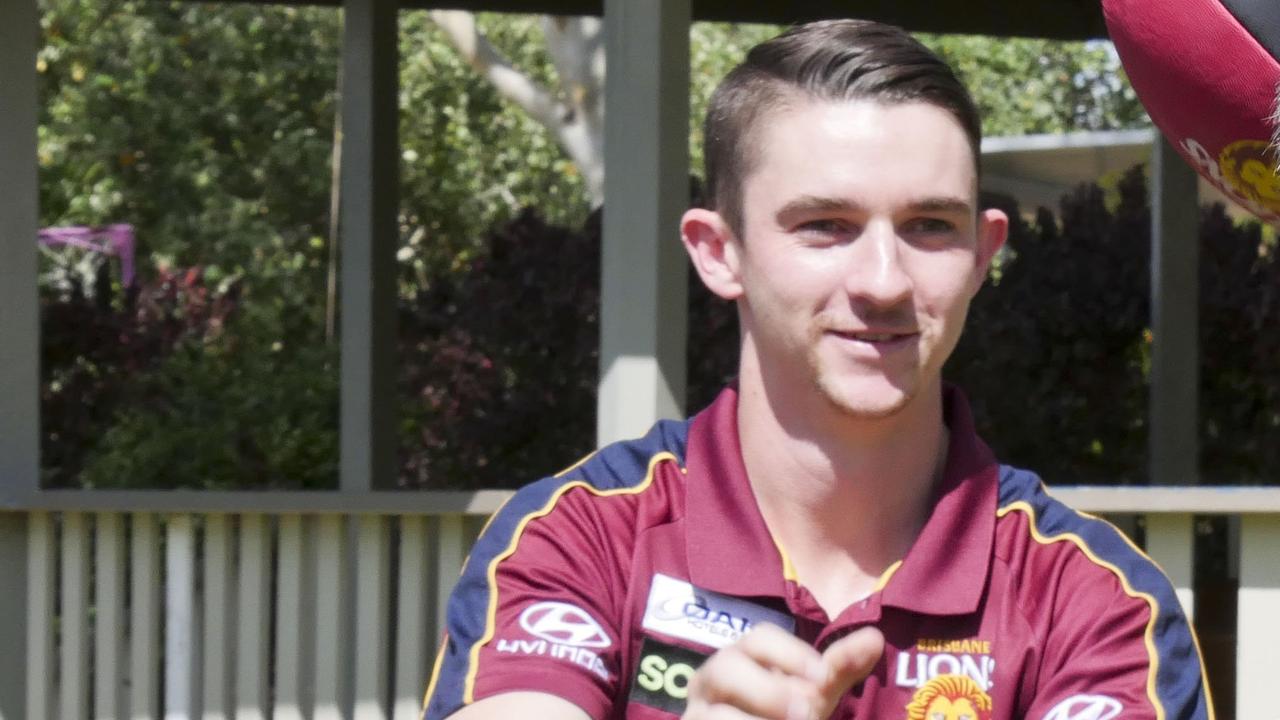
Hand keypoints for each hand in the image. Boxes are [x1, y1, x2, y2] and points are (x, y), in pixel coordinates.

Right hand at [682, 623, 883, 719]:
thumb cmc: (780, 715)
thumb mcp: (811, 694)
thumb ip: (839, 668)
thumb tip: (875, 637)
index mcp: (742, 657)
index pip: (759, 637)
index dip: (790, 654)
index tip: (823, 678)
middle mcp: (710, 680)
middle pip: (727, 668)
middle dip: (768, 691)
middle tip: (806, 713)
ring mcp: (696, 712)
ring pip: (716, 713)